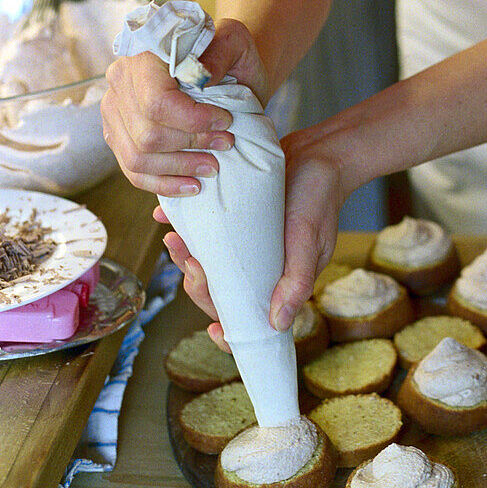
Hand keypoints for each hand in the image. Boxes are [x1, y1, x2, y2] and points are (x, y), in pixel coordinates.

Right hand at [101, 17, 268, 197]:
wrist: (225, 65)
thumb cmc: (229, 53)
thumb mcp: (234, 41)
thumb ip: (220, 52)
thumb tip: (201, 76)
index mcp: (142, 55)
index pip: (157, 103)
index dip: (193, 121)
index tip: (226, 121)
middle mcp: (120, 82)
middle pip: (147, 135)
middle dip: (191, 146)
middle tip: (226, 145)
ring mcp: (115, 111)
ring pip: (137, 158)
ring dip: (180, 168)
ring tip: (212, 166)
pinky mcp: (119, 135)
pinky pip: (133, 171)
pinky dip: (163, 184)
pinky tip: (192, 186)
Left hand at [160, 129, 347, 350]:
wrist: (317, 154)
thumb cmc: (319, 199)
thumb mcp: (310, 239)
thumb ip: (296, 281)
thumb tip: (278, 325)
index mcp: (279, 282)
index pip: (251, 320)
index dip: (230, 333)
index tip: (213, 330)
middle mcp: (258, 267)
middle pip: (219, 292)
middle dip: (197, 283)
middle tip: (188, 260)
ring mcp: (244, 244)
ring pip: (207, 263)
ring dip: (185, 256)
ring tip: (174, 237)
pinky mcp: (234, 220)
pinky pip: (205, 230)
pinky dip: (184, 224)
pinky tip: (167, 215)